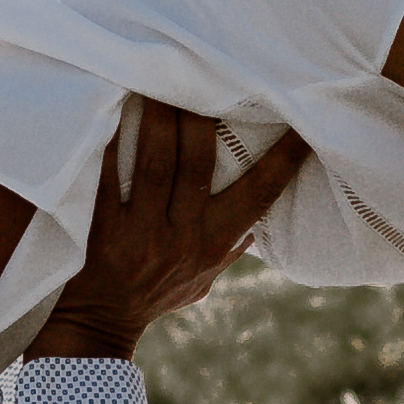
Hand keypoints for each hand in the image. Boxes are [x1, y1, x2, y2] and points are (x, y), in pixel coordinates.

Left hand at [30, 102, 308, 357]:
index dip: (284, 159)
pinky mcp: (101, 232)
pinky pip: (107, 181)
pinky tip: (114, 113)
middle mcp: (183, 237)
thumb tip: (263, 216)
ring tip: (158, 81)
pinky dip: (111, 146)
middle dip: (202, 117)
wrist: (99, 328)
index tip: (305, 124)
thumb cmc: (155, 296)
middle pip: (199, 164)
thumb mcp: (203, 279)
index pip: (259, 195)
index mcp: (214, 243)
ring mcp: (141, 234)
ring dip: (160, 120)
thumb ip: (231, 246)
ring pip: (156, 165)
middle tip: (203, 75)